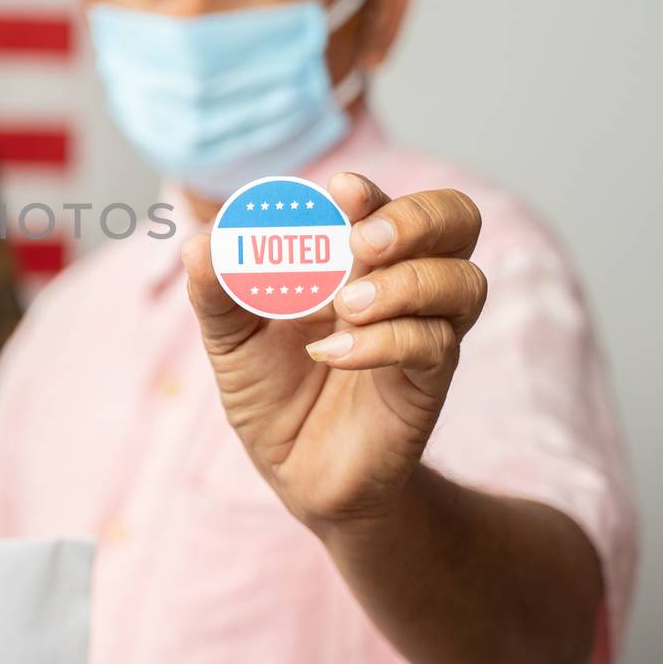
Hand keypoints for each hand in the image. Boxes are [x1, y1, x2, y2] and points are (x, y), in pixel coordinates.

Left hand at [183, 172, 486, 533]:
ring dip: (406, 283)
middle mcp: (401, 286)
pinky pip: (435, 345)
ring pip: (463, 281)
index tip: (341, 191)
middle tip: (363, 242)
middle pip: (457, 222)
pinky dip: (385, 342)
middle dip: (416, 218)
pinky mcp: (427, 383)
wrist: (298, 472)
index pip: (388, 206)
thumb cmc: (272, 391)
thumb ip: (215, 291)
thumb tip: (199, 244)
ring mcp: (422, 333)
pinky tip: (333, 355)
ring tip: (345, 306)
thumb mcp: (229, 338)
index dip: (374, 193)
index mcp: (355, 260)